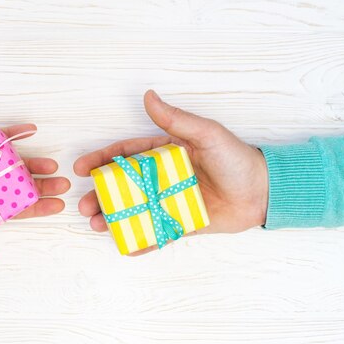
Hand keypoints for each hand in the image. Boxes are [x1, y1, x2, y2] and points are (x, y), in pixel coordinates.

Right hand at [0, 124, 69, 260]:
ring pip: (10, 164)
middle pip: (17, 186)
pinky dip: (12, 134)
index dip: (35, 208)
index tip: (56, 206)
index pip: (12, 210)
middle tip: (62, 184)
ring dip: (32, 162)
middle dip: (41, 186)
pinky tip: (30, 130)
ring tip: (52, 164)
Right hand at [74, 90, 268, 254]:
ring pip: (134, 211)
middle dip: (100, 196)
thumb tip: (148, 96)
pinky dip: (141, 241)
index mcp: (163, 154)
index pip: (125, 156)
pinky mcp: (181, 223)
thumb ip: (176, 120)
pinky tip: (126, 247)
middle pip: (122, 187)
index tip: (81, 169)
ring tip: (97, 226)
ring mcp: (169, 202)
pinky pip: (157, 233)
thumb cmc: (235, 158)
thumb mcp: (205, 134)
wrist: (263, 191)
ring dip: (113, 219)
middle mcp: (161, 178)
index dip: (101, 161)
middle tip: (84, 206)